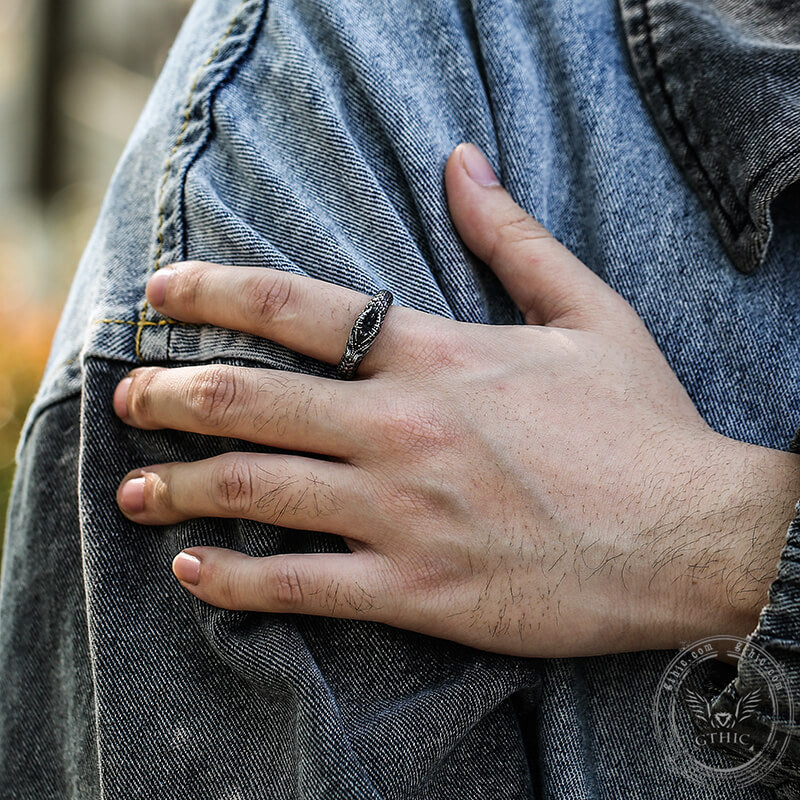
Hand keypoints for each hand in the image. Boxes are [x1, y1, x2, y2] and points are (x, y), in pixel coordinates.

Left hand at [113, 143, 799, 656]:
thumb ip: (513, 236)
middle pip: (249, 400)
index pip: (298, 309)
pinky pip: (301, 585)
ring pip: (256, 492)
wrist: (695, 536)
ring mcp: (404, 513)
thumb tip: (463, 162)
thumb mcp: (585, 313)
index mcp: (438, 357)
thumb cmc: (641, 426)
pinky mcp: (418, 589)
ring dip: (179, 491)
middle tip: (126, 400)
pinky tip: (194, 573)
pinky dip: (236, 580)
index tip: (160, 296)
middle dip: (170, 397)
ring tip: (133, 495)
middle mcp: (404, 427)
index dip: (215, 294)